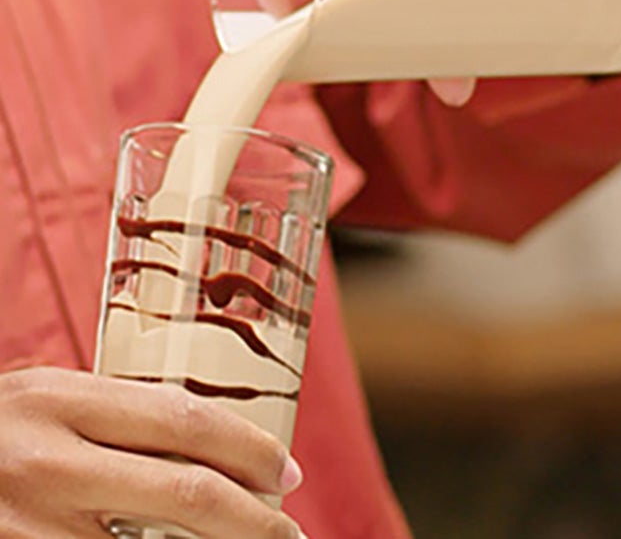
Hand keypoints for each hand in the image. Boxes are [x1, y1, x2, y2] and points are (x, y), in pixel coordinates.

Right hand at [0, 367, 304, 537]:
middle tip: (288, 530)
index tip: (286, 471)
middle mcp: (47, 464)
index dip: (248, 449)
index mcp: (61, 399)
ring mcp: (28, 529)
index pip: (183, 420)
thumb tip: (208, 443)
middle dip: (253, 519)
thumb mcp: (47, 399)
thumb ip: (115, 417)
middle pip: (183, 493)